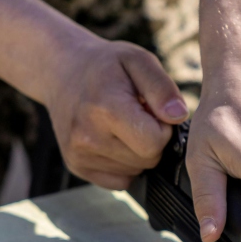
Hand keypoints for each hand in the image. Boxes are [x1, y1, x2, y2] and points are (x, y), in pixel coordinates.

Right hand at [45, 38, 189, 189]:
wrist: (61, 71)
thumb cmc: (106, 65)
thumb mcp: (138, 60)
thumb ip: (162, 88)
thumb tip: (178, 116)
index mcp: (105, 108)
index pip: (154, 142)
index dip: (162, 128)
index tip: (151, 110)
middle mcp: (87, 136)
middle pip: (147, 160)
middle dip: (151, 140)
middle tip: (136, 115)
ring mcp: (79, 155)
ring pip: (135, 171)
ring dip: (137, 151)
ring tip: (121, 124)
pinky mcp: (76, 166)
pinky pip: (120, 181)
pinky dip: (124, 164)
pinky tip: (113, 139)